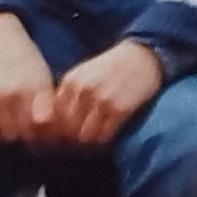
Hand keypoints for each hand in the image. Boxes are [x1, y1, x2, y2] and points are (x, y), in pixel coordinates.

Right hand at [0, 14, 54, 147]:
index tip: (50, 137)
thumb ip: (49, 105)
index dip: (49, 135)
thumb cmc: (25, 66)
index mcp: (37, 87)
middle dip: (31, 140)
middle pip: (26, 133)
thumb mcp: (44, 79)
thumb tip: (59, 137)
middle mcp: (15, 93)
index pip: (45, 123)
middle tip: (32, 138)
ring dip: (12, 139)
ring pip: (6, 136)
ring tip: (15, 132)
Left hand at [39, 40, 166, 150]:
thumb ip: (69, 92)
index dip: (57, 128)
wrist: (142, 56)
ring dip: (88, 139)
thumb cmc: (112, 66)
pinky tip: (106, 134)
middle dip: (71, 137)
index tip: (63, 133)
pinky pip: (105, 135)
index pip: (54, 115)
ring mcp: (102, 100)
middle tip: (78, 140)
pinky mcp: (120, 109)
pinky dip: (104, 139)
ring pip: (84, 135)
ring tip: (93, 138)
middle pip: (67, 128)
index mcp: (71, 82)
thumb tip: (56, 119)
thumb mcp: (84, 73)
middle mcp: (84, 91)